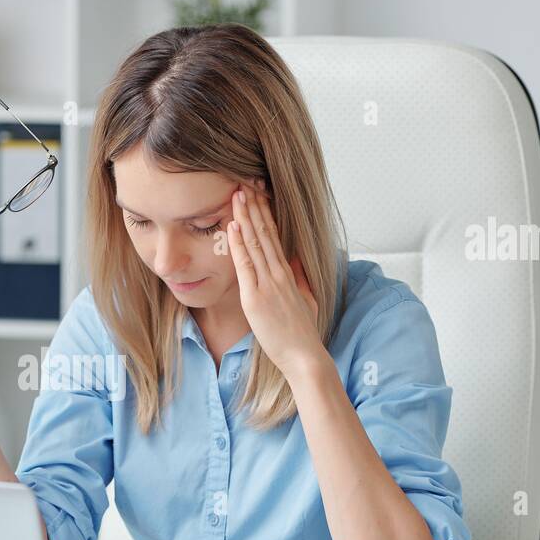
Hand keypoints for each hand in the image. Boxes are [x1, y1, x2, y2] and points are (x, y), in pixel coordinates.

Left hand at [227, 183, 323, 377]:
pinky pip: (245, 266)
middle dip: (255, 207)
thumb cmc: (303, 332)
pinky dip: (239, 245)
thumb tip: (295, 258)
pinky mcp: (255, 298)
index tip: (259, 194)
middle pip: (265, 233)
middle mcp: (278, 274)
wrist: (304, 356)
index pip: (275, 236)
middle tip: (246, 183)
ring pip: (255, 243)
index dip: (266, 214)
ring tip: (238, 194)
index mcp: (288, 273)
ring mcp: (267, 284)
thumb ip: (299, 277)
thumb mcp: (306, 298)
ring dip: (245, 217)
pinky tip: (233, 227)